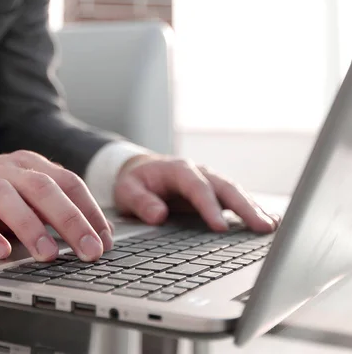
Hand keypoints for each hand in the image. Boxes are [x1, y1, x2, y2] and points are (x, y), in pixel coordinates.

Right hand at [0, 151, 112, 261]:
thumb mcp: (24, 196)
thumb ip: (54, 208)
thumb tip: (98, 232)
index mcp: (29, 165)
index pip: (68, 182)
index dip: (89, 210)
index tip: (105, 240)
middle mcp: (6, 170)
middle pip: (43, 188)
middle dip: (70, 220)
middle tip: (89, 250)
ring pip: (6, 198)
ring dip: (30, 226)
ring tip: (47, 254)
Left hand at [114, 155, 278, 232]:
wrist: (140, 170)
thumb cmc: (134, 181)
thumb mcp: (127, 190)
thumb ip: (141, 202)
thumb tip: (158, 215)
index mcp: (178, 170)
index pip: (197, 188)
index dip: (210, 207)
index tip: (220, 228)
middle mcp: (199, 172)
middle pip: (226, 188)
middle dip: (245, 207)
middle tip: (263, 227)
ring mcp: (210, 181)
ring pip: (236, 192)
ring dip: (254, 209)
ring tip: (272, 228)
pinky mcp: (215, 192)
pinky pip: (236, 199)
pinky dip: (253, 209)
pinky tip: (269, 222)